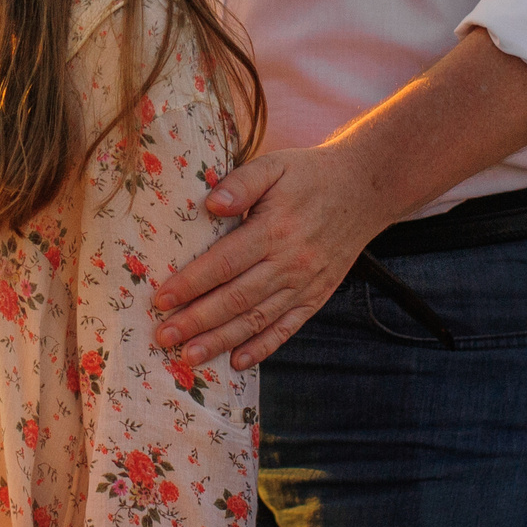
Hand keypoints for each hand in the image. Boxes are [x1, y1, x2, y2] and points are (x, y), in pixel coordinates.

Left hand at [149, 144, 389, 371]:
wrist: (366, 189)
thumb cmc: (310, 174)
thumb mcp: (275, 165)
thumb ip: (241, 182)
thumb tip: (210, 204)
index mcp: (274, 229)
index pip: (224, 262)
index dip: (191, 283)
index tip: (161, 298)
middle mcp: (290, 262)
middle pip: (236, 298)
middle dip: (196, 321)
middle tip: (164, 336)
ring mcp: (305, 284)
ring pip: (257, 319)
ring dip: (221, 341)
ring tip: (190, 357)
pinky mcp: (316, 296)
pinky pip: (287, 327)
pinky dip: (262, 347)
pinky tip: (238, 362)